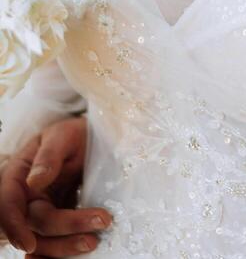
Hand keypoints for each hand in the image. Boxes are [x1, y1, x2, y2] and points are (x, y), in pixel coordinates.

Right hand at [0, 117, 111, 255]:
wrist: (90, 139)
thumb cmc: (72, 134)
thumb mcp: (62, 135)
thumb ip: (48, 156)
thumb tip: (33, 181)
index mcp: (18, 176)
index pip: (8, 205)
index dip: (14, 227)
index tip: (28, 244)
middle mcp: (26, 198)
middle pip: (35, 225)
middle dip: (65, 230)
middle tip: (101, 220)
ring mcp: (43, 211)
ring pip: (46, 240)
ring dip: (68, 245)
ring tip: (96, 239)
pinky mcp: (60, 221)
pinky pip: (57, 242)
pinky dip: (65, 252)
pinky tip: (80, 253)